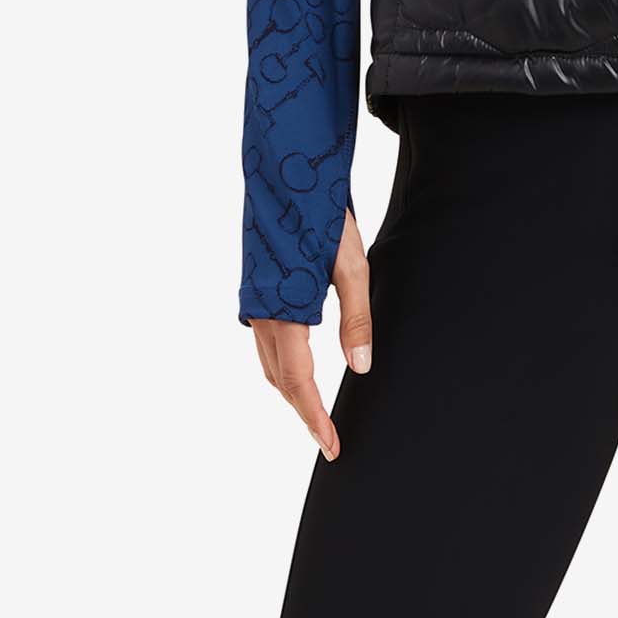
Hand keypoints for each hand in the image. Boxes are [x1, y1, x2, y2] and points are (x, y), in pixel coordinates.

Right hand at [249, 207, 373, 457]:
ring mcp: (256, 302)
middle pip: (281, 379)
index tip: (332, 447)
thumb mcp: (351, 263)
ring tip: (316, 412)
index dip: (315, 418)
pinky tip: (300, 365)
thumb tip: (361, 366)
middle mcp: (263, 313)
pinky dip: (282, 366)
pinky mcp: (258, 291)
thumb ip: (356, 317)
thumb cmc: (321, 214)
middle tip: (329, 438)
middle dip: (303, 411)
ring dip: (291, 391)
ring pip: (270, 363)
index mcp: (285, 311)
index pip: (299, 381)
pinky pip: (267, 343)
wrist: (286, 169)